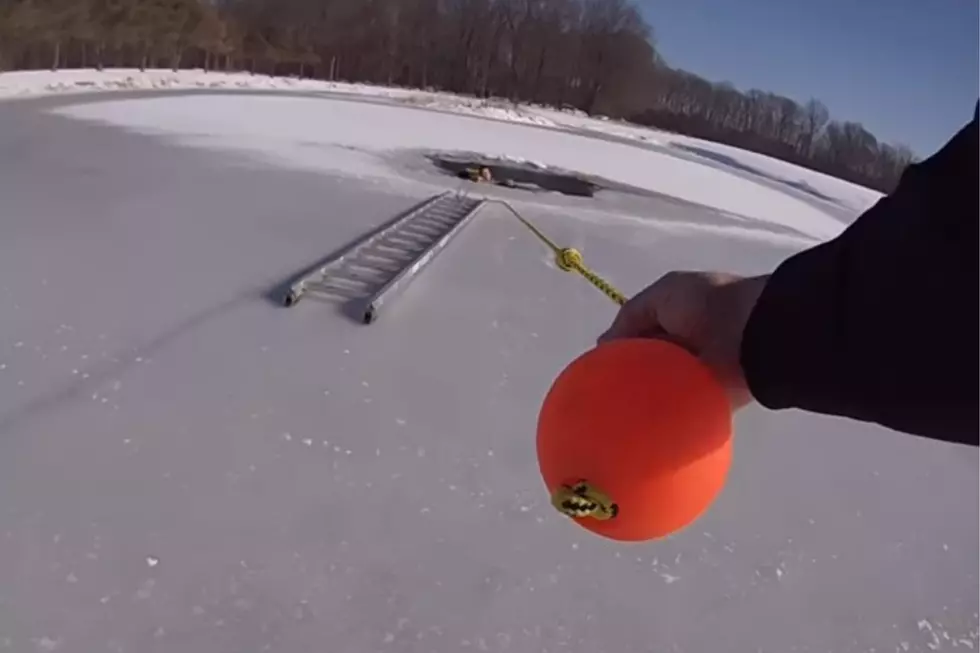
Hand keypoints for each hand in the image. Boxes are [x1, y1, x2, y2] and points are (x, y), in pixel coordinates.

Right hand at [598, 271, 769, 409]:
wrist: (754, 332)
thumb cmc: (707, 305)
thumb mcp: (660, 297)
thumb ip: (630, 316)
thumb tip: (603, 345)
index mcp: (680, 316)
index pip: (642, 336)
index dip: (621, 349)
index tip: (599, 368)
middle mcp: (690, 344)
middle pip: (651, 364)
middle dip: (632, 376)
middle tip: (607, 395)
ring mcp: (702, 373)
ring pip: (665, 387)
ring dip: (648, 396)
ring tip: (621, 413)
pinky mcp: (715, 399)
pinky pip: (684, 408)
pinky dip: (667, 413)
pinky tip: (645, 422)